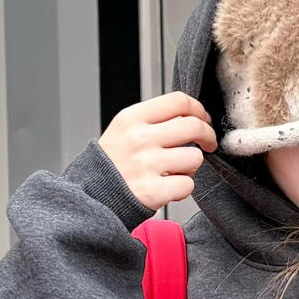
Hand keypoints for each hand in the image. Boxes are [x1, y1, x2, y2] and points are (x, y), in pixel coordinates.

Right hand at [100, 93, 217, 209]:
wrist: (91, 197)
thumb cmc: (112, 164)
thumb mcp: (123, 129)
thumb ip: (154, 119)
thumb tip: (193, 115)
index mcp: (131, 118)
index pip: (179, 101)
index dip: (199, 109)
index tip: (203, 119)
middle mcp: (139, 138)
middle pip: (194, 126)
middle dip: (208, 136)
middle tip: (207, 144)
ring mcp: (146, 165)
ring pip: (195, 157)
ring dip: (192, 166)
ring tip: (176, 170)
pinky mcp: (152, 191)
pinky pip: (188, 184)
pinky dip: (183, 188)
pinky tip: (169, 187)